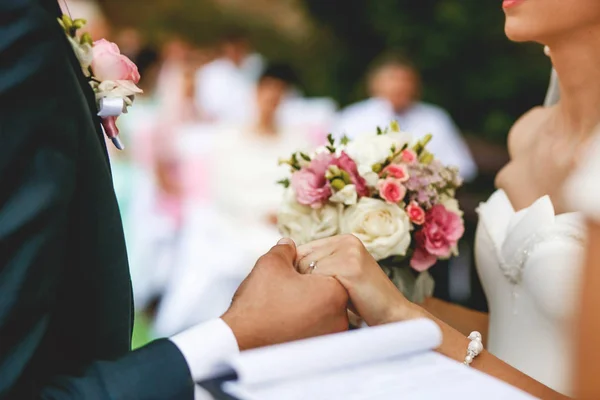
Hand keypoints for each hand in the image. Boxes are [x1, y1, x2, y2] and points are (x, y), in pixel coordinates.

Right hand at [222, 238, 348, 350]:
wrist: (241, 340)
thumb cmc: (258, 303)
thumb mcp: (271, 263)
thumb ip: (285, 249)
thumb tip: (289, 244)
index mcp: (334, 292)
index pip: (330, 270)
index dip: (308, 268)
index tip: (291, 273)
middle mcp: (340, 317)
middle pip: (328, 290)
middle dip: (309, 286)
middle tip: (286, 288)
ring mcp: (330, 336)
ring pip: (322, 310)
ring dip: (306, 304)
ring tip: (283, 304)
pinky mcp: (319, 349)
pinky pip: (316, 327)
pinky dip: (303, 321)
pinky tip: (284, 319)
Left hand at [296, 235, 423, 325]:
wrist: (393, 316)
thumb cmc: (363, 301)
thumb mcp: (340, 276)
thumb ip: (319, 264)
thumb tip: (282, 257)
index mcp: (344, 239)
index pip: (302, 251)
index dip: (297, 274)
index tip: (303, 291)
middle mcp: (347, 241)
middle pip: (301, 260)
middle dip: (303, 283)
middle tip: (319, 299)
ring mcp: (350, 252)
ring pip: (307, 271)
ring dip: (313, 291)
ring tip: (330, 301)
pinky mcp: (350, 267)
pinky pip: (317, 281)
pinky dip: (321, 296)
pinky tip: (337, 304)